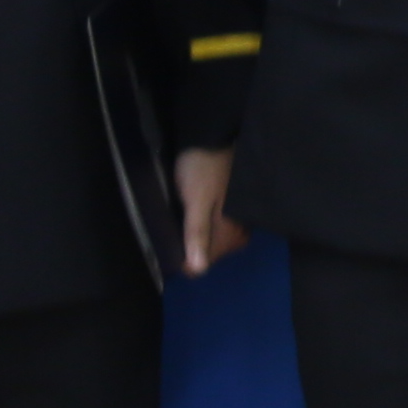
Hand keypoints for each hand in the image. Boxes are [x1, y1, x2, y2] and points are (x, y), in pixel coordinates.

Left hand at [174, 146, 244, 274]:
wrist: (213, 137)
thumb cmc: (202, 170)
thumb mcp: (195, 201)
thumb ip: (197, 234)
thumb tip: (199, 270)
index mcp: (231, 231)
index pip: (205, 263)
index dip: (184, 261)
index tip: (168, 251)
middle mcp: (239, 230)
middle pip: (211, 254)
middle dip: (192, 251)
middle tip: (172, 237)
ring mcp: (237, 218)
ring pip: (214, 241)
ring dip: (197, 240)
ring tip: (178, 228)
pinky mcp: (232, 207)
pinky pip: (216, 228)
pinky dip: (203, 228)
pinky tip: (191, 219)